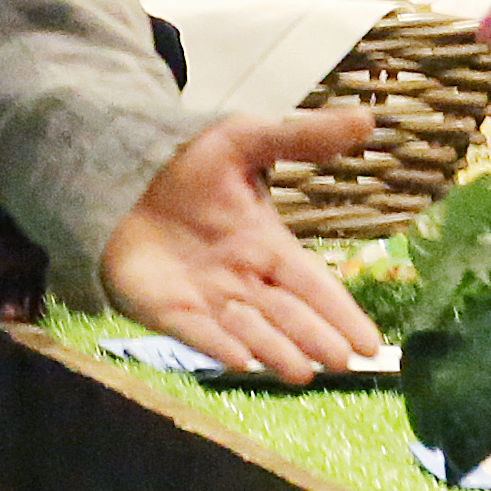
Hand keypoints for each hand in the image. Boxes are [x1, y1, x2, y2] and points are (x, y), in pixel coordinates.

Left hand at [95, 111, 382, 380]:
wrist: (119, 176)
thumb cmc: (188, 164)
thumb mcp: (247, 139)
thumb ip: (302, 137)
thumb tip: (366, 118)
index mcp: (267, 246)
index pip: (313, 284)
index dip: (341, 312)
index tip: (371, 344)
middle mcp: (243, 280)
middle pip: (287, 316)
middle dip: (315, 338)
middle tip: (343, 362)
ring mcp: (206, 299)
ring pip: (250, 331)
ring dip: (276, 352)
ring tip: (304, 372)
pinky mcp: (167, 310)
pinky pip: (196, 332)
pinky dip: (219, 347)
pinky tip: (241, 362)